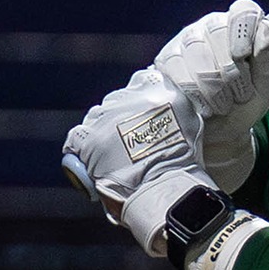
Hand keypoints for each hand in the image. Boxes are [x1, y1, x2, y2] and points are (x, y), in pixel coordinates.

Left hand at [63, 67, 214, 256]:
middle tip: (130, 138)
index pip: (141, 82)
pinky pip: (77, 136)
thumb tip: (166, 102)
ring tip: (113, 151)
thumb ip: (175, 106)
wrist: (164, 187)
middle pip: (117, 99)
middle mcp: (130, 97)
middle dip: (121, 115)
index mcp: (157, 89)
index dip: (140, 99)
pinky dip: (81, 145)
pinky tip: (90, 155)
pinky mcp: (89, 138)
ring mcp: (107, 117)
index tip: (143, 113)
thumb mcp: (191, 122)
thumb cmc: (182, 161)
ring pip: (97, 115)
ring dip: (102, 129)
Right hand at [154, 0, 268, 191]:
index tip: (245, 56)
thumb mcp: (268, 82)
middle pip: (218, 32)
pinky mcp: (167, 59)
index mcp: (243, 25)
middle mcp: (213, 25)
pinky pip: (178, 70)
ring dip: (215, 88)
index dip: (244, 32)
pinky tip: (205, 105)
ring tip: (224, 104)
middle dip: (232, 72)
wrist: (221, 127)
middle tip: (240, 94)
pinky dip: (196, 94)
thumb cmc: (249, 98)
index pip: (244, 11)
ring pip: (197, 53)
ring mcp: (187, 40)